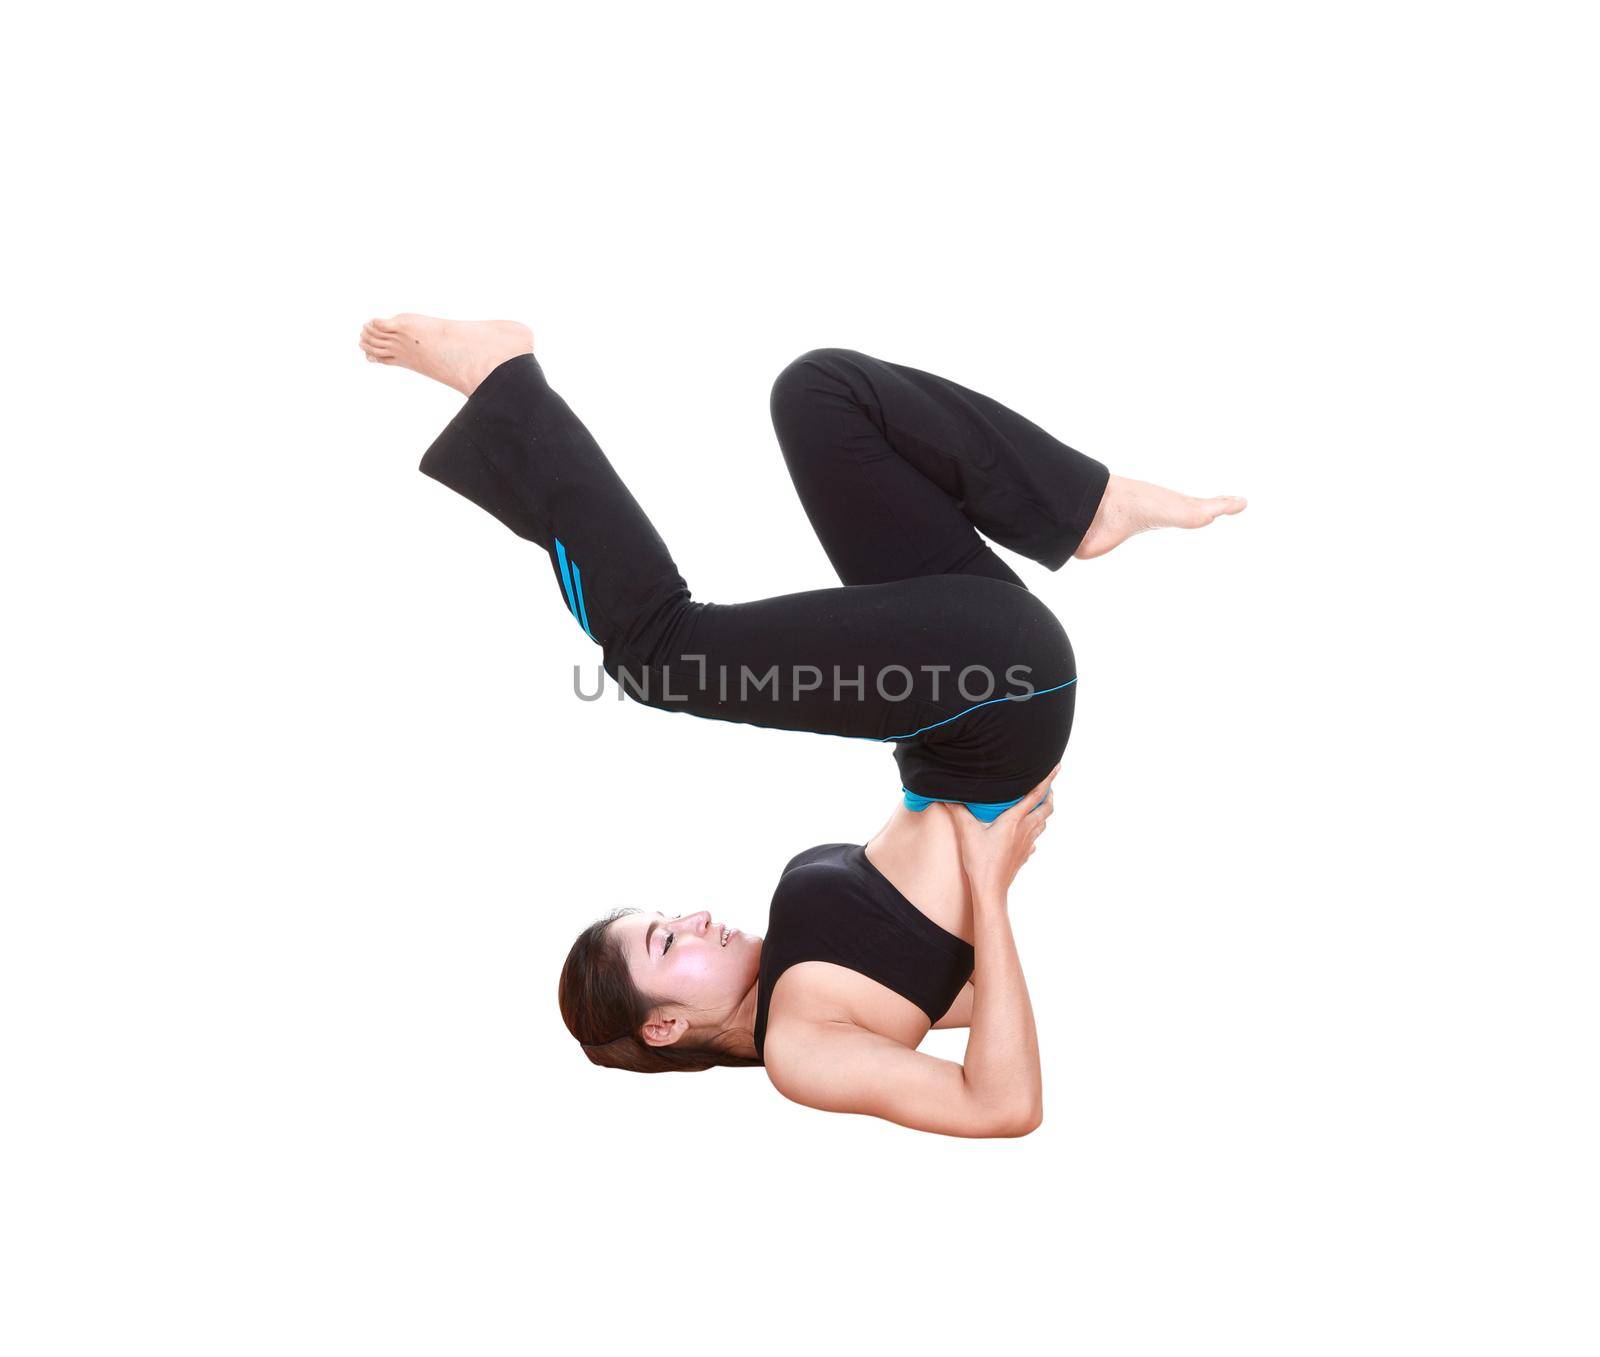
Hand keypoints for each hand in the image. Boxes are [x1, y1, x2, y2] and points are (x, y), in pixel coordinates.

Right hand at [942, 764, 1059, 903]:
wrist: (990, 891)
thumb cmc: (980, 862)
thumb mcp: (967, 833)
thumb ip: (958, 811)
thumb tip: (946, 795)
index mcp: (1015, 820)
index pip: (1036, 794)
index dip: (1048, 779)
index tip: (1057, 766)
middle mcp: (1025, 830)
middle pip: (1046, 808)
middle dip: (1049, 795)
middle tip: (1047, 786)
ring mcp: (1027, 844)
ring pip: (1043, 823)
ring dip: (1043, 812)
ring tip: (1038, 805)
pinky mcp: (1024, 856)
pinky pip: (1035, 839)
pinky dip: (1035, 831)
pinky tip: (1027, 834)